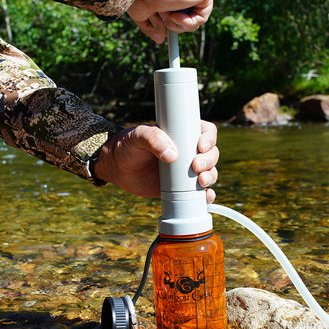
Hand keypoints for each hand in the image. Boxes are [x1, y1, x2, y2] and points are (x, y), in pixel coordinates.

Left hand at [93, 122, 218, 199]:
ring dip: (210, 177)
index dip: (209, 138)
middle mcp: (189, 151)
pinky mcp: (183, 188)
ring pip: (209, 172)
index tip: (201, 146)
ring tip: (200, 181)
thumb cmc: (128, 146)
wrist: (117, 168)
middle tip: (196, 166)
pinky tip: (205, 196)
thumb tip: (172, 155)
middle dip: (209, 160)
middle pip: (211, 154)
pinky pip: (200, 192)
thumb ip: (153, 139)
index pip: (205, 132)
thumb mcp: (138, 136)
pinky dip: (206, 195)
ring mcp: (187, 170)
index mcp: (183, 134)